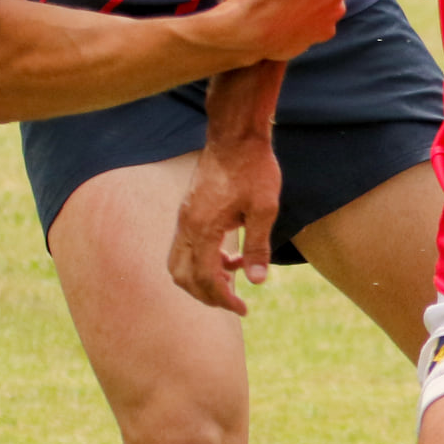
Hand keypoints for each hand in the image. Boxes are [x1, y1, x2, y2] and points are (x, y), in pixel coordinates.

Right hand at [168, 134, 280, 315]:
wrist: (235, 135)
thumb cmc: (254, 168)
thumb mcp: (264, 208)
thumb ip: (258, 246)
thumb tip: (257, 282)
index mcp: (203, 227)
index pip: (205, 278)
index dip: (223, 299)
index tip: (243, 308)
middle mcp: (186, 225)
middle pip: (183, 277)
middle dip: (207, 295)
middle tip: (235, 303)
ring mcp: (184, 218)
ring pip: (179, 263)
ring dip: (202, 279)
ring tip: (232, 280)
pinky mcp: (188, 211)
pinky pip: (185, 248)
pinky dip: (202, 261)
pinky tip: (230, 257)